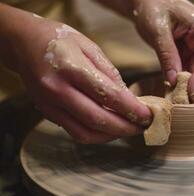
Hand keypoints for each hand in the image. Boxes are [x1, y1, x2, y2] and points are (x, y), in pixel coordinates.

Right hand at [11, 17, 150, 143]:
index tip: (148, 115)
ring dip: (112, 136)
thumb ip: (110, 73)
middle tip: (143, 127)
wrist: (24, 43)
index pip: (109, 96)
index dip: (132, 110)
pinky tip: (110, 128)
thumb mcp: (90, 47)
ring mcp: (50, 104)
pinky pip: (75, 131)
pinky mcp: (47, 112)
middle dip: (126, 128)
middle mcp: (58, 89)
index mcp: (72, 67)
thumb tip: (128, 98)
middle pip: (98, 119)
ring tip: (129, 130)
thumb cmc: (60, 40)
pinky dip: (96, 134)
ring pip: (85, 132)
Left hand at [132, 0, 193, 101]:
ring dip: (187, 85)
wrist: (146, 0)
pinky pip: (188, 70)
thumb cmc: (153, 7)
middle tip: (180, 100)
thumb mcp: (158, 30)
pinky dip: (181, 80)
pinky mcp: (187, 52)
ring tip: (175, 97)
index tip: (189, 90)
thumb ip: (167, 55)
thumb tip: (173, 80)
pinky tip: (171, 88)